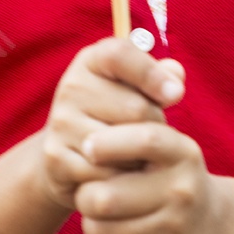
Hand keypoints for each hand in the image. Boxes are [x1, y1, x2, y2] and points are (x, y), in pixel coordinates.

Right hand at [39, 37, 185, 209]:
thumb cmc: (114, 116)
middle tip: (147, 132)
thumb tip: (176, 79)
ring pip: (124, 144)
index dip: (151, 73)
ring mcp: (61, 123)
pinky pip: (109, 172)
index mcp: (91, 61)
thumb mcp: (136, 90)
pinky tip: (119, 174)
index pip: (119, 55)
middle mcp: (71, 87)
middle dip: (153, 124)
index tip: (176, 94)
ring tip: (134, 153)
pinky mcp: (58, 157)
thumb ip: (160, 77)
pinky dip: (122, 179)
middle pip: (135, 107)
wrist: (67, 157)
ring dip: (139, 155)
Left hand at [73, 123, 226, 233]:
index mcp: (183, 155)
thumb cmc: (168, 178)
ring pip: (99, 228)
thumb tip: (86, 145)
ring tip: (105, 212)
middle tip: (88, 190)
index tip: (88, 146)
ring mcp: (173, 230)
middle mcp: (183, 192)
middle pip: (105, 198)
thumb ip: (130, 134)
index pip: (146, 140)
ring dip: (92, 220)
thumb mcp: (164, 148)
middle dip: (85, 194)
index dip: (108, 143)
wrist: (211, 230)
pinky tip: (125, 233)